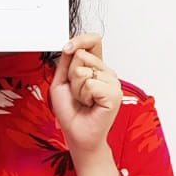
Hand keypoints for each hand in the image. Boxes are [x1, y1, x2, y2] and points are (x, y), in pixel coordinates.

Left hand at [49, 32, 122, 156]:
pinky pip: (90, 84)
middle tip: (77, 93)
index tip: (67, 49)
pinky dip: (83, 96)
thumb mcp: (61, 81)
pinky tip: (90, 104)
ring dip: (76, 89)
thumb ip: (66, 61)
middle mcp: (106, 73)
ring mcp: (112, 83)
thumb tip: (70, 45)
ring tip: (83, 100)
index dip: (80, 40)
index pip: (93, 41)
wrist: (77, 134)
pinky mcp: (114, 94)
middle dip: (71, 75)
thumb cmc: (70, 111)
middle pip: (82, 55)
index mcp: (96, 67)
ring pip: (83, 71)